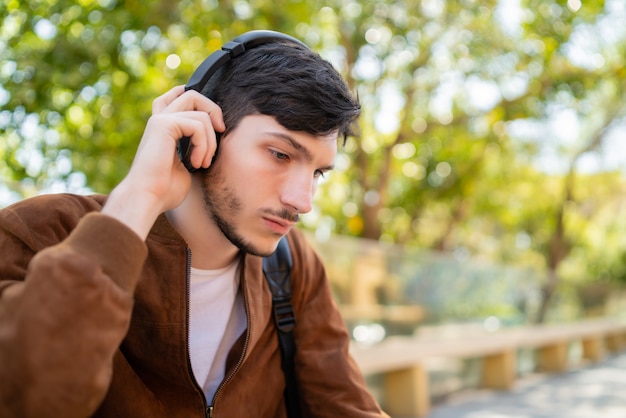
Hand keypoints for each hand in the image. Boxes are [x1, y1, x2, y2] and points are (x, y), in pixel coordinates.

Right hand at [102, 85, 224, 238]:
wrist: (148, 198)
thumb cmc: (165, 190)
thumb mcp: (187, 164)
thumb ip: (195, 146)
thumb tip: (215, 138)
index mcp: (163, 127)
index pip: (178, 96)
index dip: (200, 100)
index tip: (216, 124)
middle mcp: (159, 119)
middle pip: (191, 94)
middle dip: (213, 110)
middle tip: (221, 131)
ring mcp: (160, 120)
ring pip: (200, 112)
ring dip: (210, 140)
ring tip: (203, 162)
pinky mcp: (163, 124)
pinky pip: (197, 124)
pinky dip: (204, 145)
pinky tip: (196, 163)